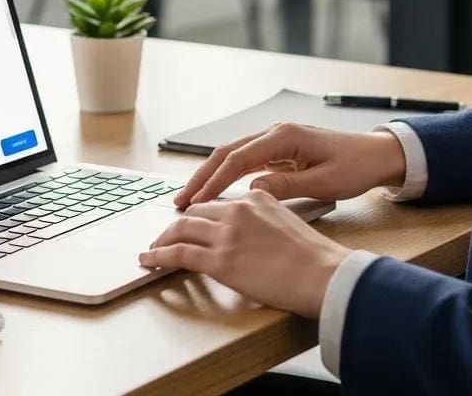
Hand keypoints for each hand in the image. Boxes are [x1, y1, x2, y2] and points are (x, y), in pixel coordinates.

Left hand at [138, 188, 350, 317]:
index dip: (200, 213)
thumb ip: (266, 218)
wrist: (322, 274)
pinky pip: (178, 253)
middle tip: (166, 234)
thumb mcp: (289, 221)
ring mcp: (227, 234)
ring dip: (162, 238)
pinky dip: (158, 255)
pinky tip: (149, 260)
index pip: (218, 202)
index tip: (191, 220)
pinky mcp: (219, 260)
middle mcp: (238, 209)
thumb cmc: (313, 257)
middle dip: (177, 223)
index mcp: (257, 198)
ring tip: (153, 248)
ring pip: (181, 228)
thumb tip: (254, 231)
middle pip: (196, 212)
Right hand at [173, 121, 406, 208]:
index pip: (238, 159)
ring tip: (192, 199)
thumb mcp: (323, 183)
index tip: (196, 202)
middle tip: (181, 201)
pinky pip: (247, 161)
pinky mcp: (281, 151)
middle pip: (228, 152)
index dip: (214, 181)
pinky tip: (217, 192)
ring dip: (212, 175)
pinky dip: (228, 175)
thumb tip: (251, 191)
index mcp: (284, 136)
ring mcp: (277, 140)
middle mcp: (276, 133)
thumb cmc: (355, 167)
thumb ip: (286, 186)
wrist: (377, 155)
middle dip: (202, 175)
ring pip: (234, 155)